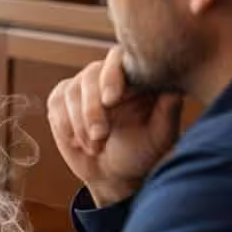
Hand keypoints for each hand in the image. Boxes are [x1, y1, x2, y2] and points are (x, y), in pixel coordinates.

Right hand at [46, 45, 181, 206]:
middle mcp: (106, 75)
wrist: (112, 173)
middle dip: (92, 109)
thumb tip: (175, 88)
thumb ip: (168, 111)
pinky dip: (65, 126)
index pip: (118, 58)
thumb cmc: (141, 153)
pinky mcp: (61, 98)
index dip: (111, 75)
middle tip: (100, 136)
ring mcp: (82, 86)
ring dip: (80, 124)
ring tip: (94, 147)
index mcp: (134, 77)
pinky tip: (78, 141)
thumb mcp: (160, 136)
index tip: (111, 100)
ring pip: (71, 92)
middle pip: (90, 75)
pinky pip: (56, 103)